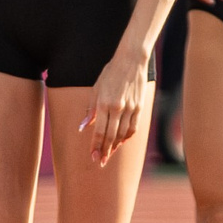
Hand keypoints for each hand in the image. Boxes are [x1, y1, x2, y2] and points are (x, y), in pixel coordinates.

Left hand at [78, 42, 150, 166]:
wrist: (131, 60)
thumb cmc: (111, 73)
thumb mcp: (96, 89)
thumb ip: (91, 109)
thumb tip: (83, 127)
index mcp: (104, 103)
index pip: (99, 131)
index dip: (96, 146)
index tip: (93, 157)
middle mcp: (117, 108)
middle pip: (111, 136)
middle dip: (105, 150)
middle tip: (100, 162)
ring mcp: (130, 108)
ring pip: (123, 134)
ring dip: (115, 145)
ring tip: (109, 153)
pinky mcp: (139, 107)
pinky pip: (133, 127)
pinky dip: (127, 136)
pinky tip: (121, 141)